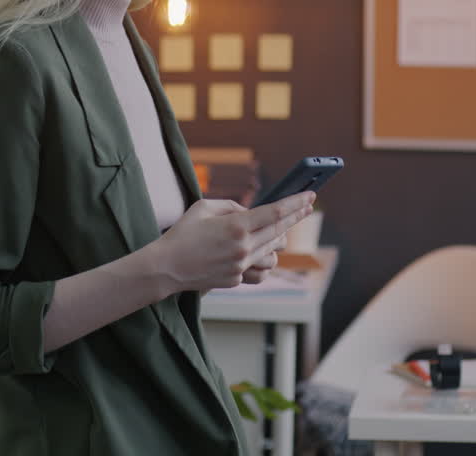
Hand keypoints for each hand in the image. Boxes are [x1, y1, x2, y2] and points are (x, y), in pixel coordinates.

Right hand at [152, 191, 313, 292]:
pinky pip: (261, 270)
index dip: (295, 203)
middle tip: (306, 207)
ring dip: (278, 241)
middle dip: (295, 217)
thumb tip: (251, 212)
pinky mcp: (236, 279)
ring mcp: (241, 266)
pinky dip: (264, 261)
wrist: (166, 267)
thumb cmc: (182, 233)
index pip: (275, 213)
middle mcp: (243, 248)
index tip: (309, 196)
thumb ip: (232, 206)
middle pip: (280, 231)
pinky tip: (261, 254)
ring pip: (275, 253)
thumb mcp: (204, 207)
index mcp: (236, 226)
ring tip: (276, 232)